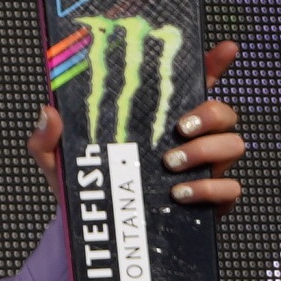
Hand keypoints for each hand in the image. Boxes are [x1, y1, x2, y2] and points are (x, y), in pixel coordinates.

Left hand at [30, 37, 249, 208]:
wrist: (98, 231)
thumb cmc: (85, 186)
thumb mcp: (58, 160)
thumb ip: (46, 139)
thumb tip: (49, 112)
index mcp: (159, 118)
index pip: (194, 83)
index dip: (214, 63)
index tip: (226, 48)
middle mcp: (190, 139)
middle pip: (223, 111)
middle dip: (209, 113)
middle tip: (179, 128)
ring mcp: (204, 169)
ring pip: (233, 145)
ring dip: (206, 151)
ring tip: (169, 165)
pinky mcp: (211, 200)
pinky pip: (230, 189)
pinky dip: (209, 189)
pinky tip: (178, 194)